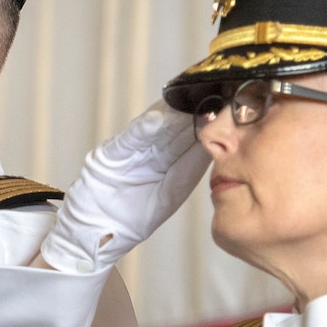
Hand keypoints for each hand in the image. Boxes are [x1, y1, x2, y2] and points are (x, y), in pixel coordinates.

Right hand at [39, 101, 210, 273]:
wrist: (95, 232)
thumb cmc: (131, 216)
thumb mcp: (169, 194)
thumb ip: (188, 170)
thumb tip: (214, 148)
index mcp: (164, 160)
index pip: (190, 136)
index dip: (209, 121)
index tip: (230, 107)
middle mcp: (148, 150)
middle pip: (175, 126)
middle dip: (195, 111)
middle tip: (217, 93)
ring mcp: (129, 151)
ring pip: (154, 128)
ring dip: (172, 114)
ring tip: (191, 99)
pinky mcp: (109, 155)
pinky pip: (128, 140)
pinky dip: (141, 130)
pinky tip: (156, 119)